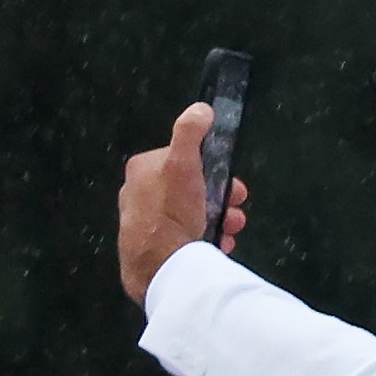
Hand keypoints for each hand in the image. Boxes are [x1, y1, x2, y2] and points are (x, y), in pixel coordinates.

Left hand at [118, 102, 247, 304]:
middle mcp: (138, 195)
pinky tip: (218, 244)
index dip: (212, 168)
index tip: (233, 183)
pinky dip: (205, 238)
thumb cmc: (171, 213)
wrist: (160, 267)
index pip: (182, 159)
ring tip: (232, 229)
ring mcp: (144, 224)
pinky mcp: (152, 248)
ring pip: (191, 214)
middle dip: (220, 197)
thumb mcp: (183, 164)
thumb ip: (190, 132)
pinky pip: (185, 237)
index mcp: (141, 172)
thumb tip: (200, 108)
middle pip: (190, 188)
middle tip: (238, 208)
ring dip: (219, 218)